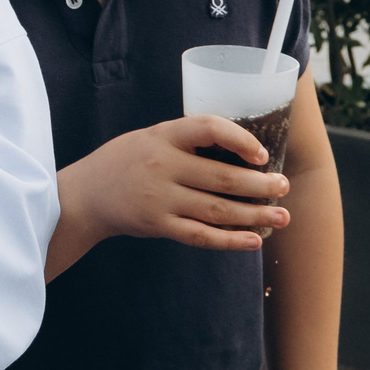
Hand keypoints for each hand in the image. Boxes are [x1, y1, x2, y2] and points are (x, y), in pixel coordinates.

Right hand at [52, 118, 289, 272]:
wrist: (84, 195)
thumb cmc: (125, 161)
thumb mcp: (150, 137)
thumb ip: (186, 140)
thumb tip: (239, 151)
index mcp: (163, 136)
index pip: (208, 128)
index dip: (240, 139)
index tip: (262, 153)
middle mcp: (162, 166)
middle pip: (222, 177)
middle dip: (260, 184)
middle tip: (284, 187)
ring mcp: (160, 199)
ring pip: (217, 210)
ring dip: (254, 214)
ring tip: (282, 216)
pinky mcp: (158, 226)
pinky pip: (200, 236)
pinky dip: (230, 241)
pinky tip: (253, 241)